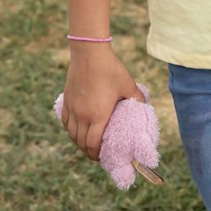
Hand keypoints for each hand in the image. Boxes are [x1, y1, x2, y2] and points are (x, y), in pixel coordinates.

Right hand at [61, 43, 144, 160]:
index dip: (97, 155)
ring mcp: (72, 108)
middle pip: (81, 143)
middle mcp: (82, 115)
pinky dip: (71, 130)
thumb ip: (137, 98)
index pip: (93, 144)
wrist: (89, 53)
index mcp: (98, 115)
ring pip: (72, 134)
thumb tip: (144, 106)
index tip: (103, 158)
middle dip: (89, 152)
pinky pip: (66, 122)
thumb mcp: (128, 84)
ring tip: (87, 145)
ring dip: (79, 143)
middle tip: (97, 154)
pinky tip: (76, 130)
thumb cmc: (110, 68)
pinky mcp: (66, 101)